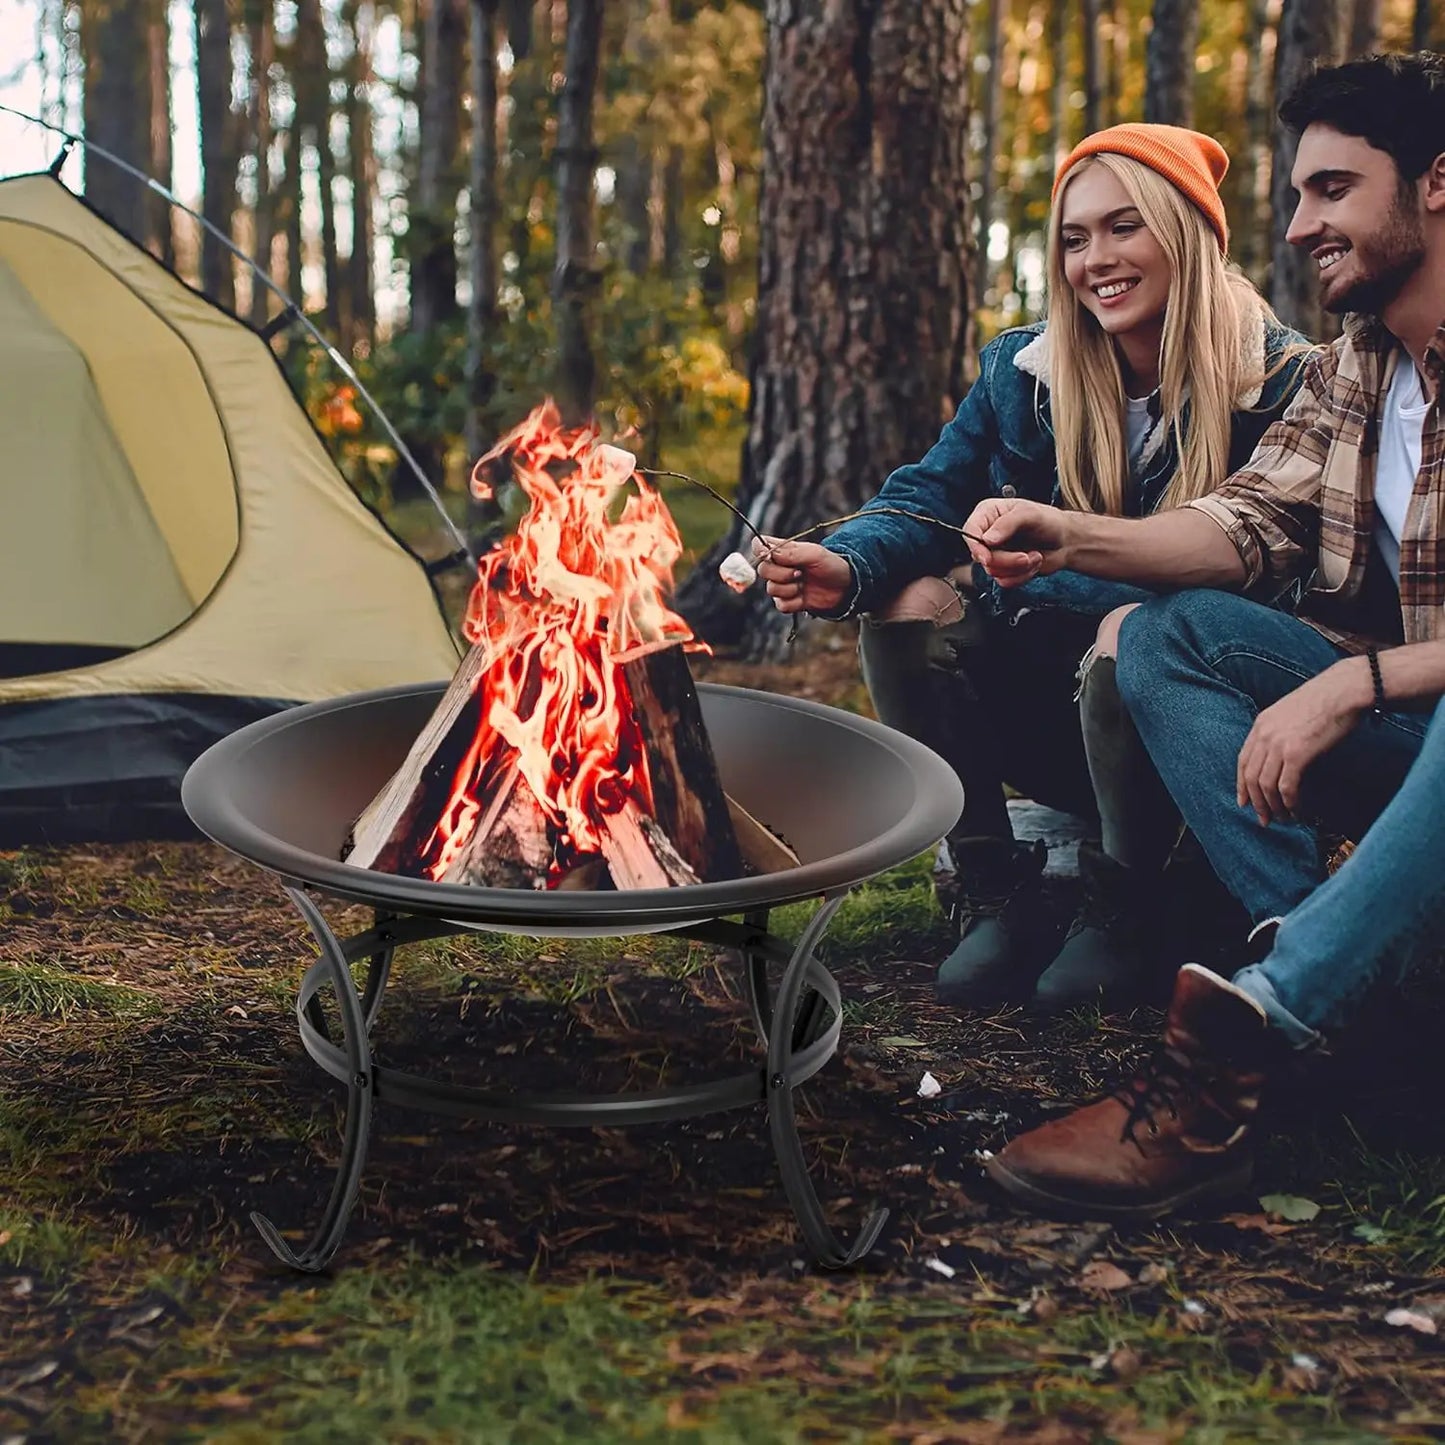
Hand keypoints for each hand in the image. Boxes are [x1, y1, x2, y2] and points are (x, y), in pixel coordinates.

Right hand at [751, 537, 852, 614]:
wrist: (846, 587)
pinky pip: (780, 605)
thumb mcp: (814, 554)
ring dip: (789, 589)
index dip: (760, 551)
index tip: (771, 555)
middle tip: (800, 572)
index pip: (758, 545)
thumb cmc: (832, 565)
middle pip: (762, 570)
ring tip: (804, 584)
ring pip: (771, 589)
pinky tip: (804, 597)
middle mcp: (780, 567)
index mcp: (783, 550)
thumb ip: (790, 552)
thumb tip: (765, 552)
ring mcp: (783, 584)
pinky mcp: (789, 601)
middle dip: (781, 574)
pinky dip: (793, 602)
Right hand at [963, 498, 1069, 586]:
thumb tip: (987, 539)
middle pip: (981, 556)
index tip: (987, 557)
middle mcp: (987, 534)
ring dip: (1018, 568)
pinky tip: (1033, 564)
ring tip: (1035, 556)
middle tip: (1026, 556)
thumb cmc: (1049, 521)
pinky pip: (1004, 582)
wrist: (1066, 542)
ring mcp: (995, 553)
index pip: (970, 532)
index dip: (976, 547)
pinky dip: (1022, 576)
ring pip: (993, 571)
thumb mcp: (1030, 515)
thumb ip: (1007, 524)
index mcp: (988, 514)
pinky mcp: (1003, 569)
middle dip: (1007, 560)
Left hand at [1236, 659, 1370, 825]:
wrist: (1345, 690)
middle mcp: (1264, 734)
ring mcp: (1278, 744)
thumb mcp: (1292, 712)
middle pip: (1251, 777)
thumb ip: (1281, 732)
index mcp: (1261, 724)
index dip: (1242, 785)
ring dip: (1273, 807)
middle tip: (1264, 819)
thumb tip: (1282, 758)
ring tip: (1282, 819)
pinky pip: (1286, 786)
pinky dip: (1289, 803)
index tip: (1245, 802)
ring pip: (1266, 785)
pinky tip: (1297, 811)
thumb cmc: (1326, 700)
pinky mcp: (1297, 754)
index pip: (1243, 761)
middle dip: (1256, 802)